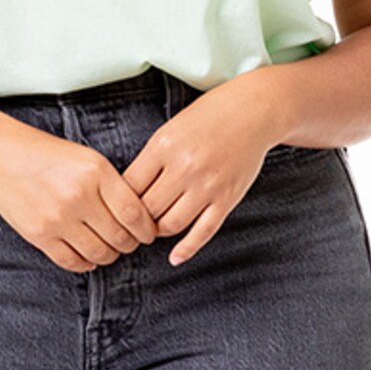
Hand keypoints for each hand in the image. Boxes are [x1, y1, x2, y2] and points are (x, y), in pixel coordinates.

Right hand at [0, 125, 163, 270]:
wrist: (3, 157)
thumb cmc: (49, 155)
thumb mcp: (88, 159)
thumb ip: (113, 186)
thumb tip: (139, 218)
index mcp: (96, 173)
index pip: (134, 213)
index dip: (146, 230)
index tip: (148, 234)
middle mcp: (78, 196)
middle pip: (120, 237)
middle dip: (130, 244)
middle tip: (129, 242)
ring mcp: (58, 218)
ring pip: (99, 253)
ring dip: (109, 255)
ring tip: (108, 248)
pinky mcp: (40, 235)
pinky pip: (72, 261)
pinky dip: (86, 264)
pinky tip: (88, 257)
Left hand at [119, 74, 287, 265]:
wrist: (254, 112)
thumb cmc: (208, 117)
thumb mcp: (170, 129)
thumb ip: (150, 159)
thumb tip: (126, 192)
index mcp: (163, 147)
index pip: (129, 188)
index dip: (118, 202)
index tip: (116, 208)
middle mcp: (185, 168)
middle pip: (147, 210)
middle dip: (136, 221)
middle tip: (131, 225)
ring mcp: (208, 186)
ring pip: (171, 225)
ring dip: (158, 232)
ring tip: (153, 229)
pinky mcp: (227, 199)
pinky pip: (203, 232)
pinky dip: (186, 249)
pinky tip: (174, 257)